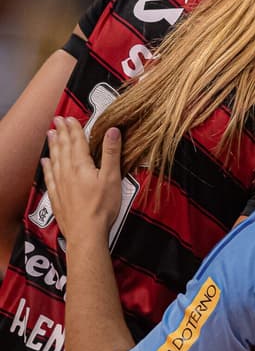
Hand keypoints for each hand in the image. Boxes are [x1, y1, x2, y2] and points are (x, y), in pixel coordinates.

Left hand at [41, 117, 121, 241]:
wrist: (86, 232)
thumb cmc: (101, 207)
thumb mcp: (112, 177)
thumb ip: (111, 153)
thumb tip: (113, 131)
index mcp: (81, 165)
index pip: (77, 142)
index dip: (74, 128)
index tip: (69, 117)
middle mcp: (67, 172)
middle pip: (63, 147)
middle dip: (61, 132)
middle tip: (57, 120)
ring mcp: (60, 184)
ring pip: (55, 159)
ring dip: (53, 145)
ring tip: (50, 134)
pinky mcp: (57, 195)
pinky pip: (49, 176)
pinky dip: (47, 166)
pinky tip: (45, 161)